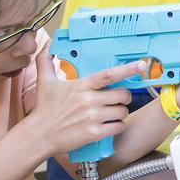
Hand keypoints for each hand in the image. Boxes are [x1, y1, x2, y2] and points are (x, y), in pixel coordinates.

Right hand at [24, 44, 144, 156]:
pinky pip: (119, 127)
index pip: (108, 74)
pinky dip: (118, 126)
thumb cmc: (44, 109)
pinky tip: (109, 126)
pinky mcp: (95, 133)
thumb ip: (46, 61)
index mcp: (81, 85)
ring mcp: (93, 117)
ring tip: (109, 114)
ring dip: (120, 113)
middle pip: (122, 94)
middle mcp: (89, 100)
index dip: (127, 69)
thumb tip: (46, 44)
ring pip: (123, 111)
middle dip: (124, 97)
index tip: (141, 65)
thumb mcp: (44, 82)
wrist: (39, 135)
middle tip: (116, 100)